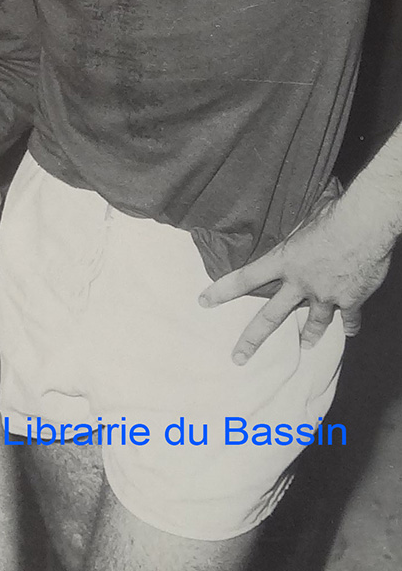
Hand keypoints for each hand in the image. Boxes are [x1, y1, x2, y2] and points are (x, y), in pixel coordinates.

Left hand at [199, 194, 394, 364]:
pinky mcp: (350, 300)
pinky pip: (348, 317)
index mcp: (283, 261)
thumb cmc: (333, 213)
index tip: (204, 301)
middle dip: (252, 339)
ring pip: (313, 322)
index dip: (222, 290)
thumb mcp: (304, 219)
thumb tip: (294, 228)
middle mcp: (300, 283)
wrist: (365, 225)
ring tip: (306, 345)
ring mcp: (325, 295)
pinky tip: (349, 330)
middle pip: (270, 316)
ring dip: (309, 334)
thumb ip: (295, 232)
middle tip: (238, 357)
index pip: (245, 278)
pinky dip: (349, 324)